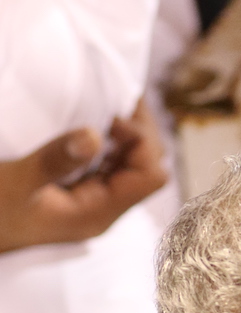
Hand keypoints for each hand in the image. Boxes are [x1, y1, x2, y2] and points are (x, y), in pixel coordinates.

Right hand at [0, 99, 167, 253]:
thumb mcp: (18, 183)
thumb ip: (54, 161)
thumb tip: (94, 136)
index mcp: (99, 212)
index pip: (150, 176)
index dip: (141, 142)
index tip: (110, 119)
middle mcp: (105, 208)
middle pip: (149, 167)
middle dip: (140, 132)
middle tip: (114, 100)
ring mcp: (96, 200)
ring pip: (134, 164)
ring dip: (128, 133)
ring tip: (107, 104)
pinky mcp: (83, 191)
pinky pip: (113, 163)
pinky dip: (111, 139)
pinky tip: (95, 121)